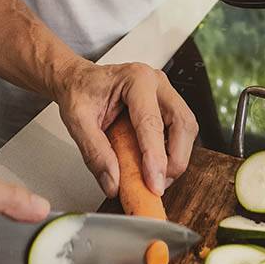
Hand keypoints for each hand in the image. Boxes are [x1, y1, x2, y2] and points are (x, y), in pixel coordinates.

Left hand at [53, 60, 197, 199]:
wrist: (77, 81)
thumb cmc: (79, 91)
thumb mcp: (77, 121)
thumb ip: (94, 152)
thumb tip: (114, 183)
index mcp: (134, 78)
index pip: (151, 122)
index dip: (155, 157)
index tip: (154, 185)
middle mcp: (155, 82)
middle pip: (182, 123)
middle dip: (175, 160)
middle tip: (156, 184)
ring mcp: (164, 92)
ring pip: (187, 128)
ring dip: (176, 157)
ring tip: (153, 176)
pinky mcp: (166, 105)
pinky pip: (180, 131)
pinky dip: (172, 152)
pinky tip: (153, 163)